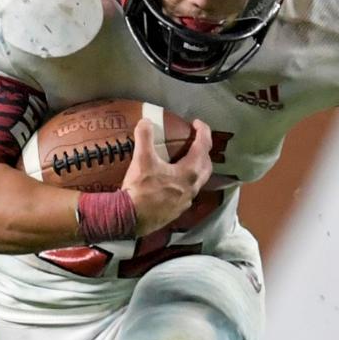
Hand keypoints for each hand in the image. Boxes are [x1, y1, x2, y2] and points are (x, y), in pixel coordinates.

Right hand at [122, 118, 212, 236]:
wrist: (132, 218)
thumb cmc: (140, 189)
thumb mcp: (141, 159)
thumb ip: (145, 137)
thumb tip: (146, 121)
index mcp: (189, 172)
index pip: (203, 147)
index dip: (203, 131)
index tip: (197, 123)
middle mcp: (192, 187)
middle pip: (206, 166)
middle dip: (204, 151)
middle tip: (195, 142)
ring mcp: (186, 201)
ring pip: (198, 181)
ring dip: (196, 168)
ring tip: (185, 160)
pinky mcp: (177, 210)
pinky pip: (188, 192)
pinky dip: (185, 182)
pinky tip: (173, 181)